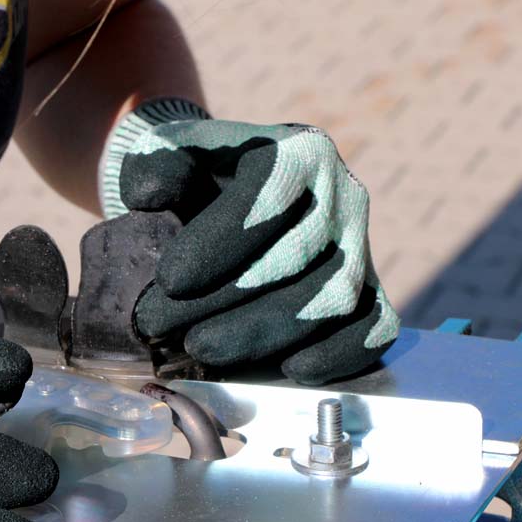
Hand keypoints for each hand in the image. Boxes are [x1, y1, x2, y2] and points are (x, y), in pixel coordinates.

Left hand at [100, 98, 398, 384]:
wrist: (233, 200)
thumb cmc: (199, 179)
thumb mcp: (169, 154)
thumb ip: (154, 165)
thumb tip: (147, 195)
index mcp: (299, 151)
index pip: (268, 195)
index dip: (220, 242)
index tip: (168, 281)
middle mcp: (344, 195)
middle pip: (297, 255)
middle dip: (225, 298)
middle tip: (164, 325)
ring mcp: (362, 246)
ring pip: (333, 297)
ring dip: (265, 333)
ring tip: (202, 350)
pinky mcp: (372, 291)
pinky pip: (375, 326)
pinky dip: (339, 353)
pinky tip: (289, 370)